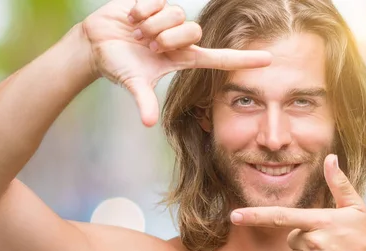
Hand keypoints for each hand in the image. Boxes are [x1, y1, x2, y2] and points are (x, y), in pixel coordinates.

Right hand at [81, 0, 271, 125]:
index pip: (220, 59)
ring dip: (152, 24)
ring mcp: (171, 19)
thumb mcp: (134, 83)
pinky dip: (142, 10)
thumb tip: (147, 123)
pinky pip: (159, 1)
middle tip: (148, 44)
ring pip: (176, 15)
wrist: (96, 43)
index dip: (244, 60)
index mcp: (184, 58)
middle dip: (166, 38)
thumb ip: (143, 101)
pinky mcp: (158, 2)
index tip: (269, 60)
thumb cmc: (118, 65)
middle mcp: (182, 38)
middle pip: (193, 32)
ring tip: (137, 32)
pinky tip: (132, 17)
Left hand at [230, 154, 365, 250]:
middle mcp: (316, 242)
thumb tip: (330, 159)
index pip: (283, 217)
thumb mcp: (357, 209)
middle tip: (329, 246)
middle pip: (291, 240)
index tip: (234, 216)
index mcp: (322, 221)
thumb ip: (339, 184)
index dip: (256, 216)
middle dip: (304, 242)